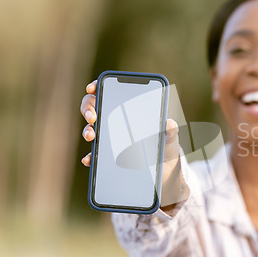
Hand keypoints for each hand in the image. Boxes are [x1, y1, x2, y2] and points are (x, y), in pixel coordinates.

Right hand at [79, 80, 187, 208]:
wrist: (165, 169)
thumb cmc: (166, 146)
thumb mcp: (170, 136)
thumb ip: (170, 129)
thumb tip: (169, 124)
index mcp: (130, 111)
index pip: (110, 92)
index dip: (98, 87)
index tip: (93, 88)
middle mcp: (116, 122)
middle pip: (94, 108)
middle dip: (88, 108)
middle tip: (92, 116)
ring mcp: (110, 139)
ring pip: (91, 129)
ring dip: (87, 131)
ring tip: (91, 136)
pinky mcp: (108, 156)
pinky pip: (95, 154)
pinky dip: (90, 156)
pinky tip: (90, 159)